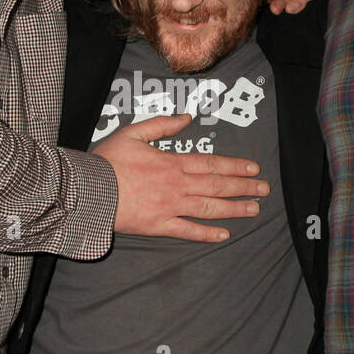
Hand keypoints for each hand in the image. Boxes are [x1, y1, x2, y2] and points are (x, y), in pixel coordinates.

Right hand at [92, 114, 267, 242]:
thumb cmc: (108, 161)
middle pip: (217, 186)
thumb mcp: (133, 133)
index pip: (211, 164)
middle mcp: (177, 185)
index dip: (235, 166)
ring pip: (209, 208)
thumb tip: (187, 119)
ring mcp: (170, 207)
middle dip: (243, 187)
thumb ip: (162, 125)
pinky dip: (206, 234)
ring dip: (234, 209)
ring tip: (253, 210)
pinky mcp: (159, 225)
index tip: (254, 169)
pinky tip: (224, 235)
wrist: (88, 190)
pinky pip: (187, 230)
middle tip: (264, 190)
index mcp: (172, 163)